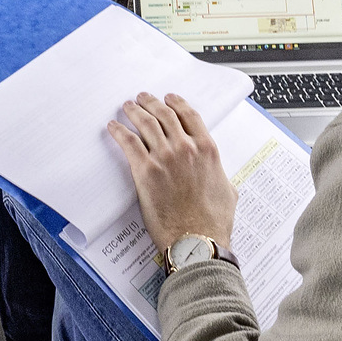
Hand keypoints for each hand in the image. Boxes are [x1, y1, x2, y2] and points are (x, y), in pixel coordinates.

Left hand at [107, 92, 237, 254]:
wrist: (197, 241)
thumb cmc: (213, 223)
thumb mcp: (228, 192)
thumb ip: (220, 176)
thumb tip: (218, 176)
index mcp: (207, 150)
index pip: (190, 116)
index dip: (178, 103)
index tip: (170, 98)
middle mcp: (186, 148)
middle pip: (165, 114)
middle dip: (152, 103)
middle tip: (143, 99)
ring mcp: (165, 157)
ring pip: (146, 123)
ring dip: (135, 111)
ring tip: (128, 107)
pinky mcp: (145, 170)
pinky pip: (128, 142)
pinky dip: (119, 132)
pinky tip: (113, 128)